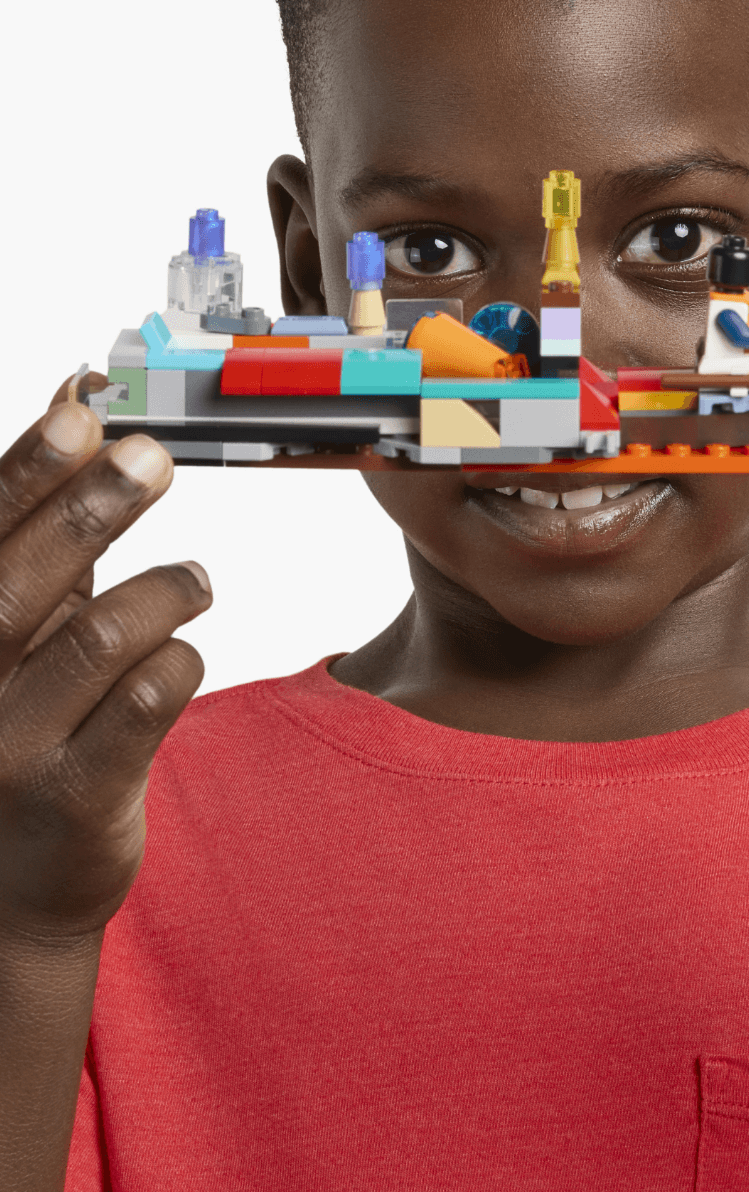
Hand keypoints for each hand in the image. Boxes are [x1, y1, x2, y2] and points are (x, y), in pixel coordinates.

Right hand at [0, 377, 210, 938]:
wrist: (12, 888)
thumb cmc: (23, 720)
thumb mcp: (21, 622)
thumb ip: (43, 524)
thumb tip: (72, 397)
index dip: (25, 469)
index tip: (80, 406)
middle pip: (19, 583)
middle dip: (88, 507)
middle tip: (151, 456)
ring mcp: (7, 750)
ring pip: (98, 639)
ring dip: (162, 590)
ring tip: (194, 579)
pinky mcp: (73, 799)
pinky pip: (145, 705)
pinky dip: (178, 661)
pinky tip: (182, 652)